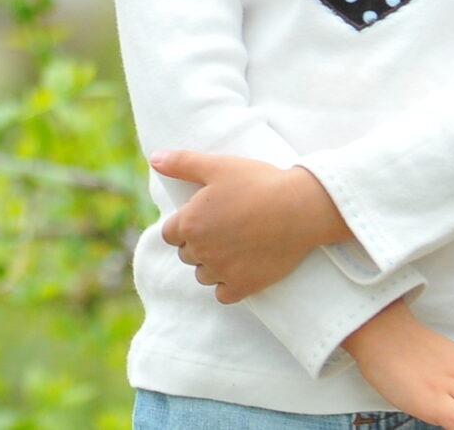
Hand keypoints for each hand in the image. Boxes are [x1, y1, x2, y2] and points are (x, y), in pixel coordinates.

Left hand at [153, 150, 345, 301]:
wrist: (300, 208)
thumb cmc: (258, 183)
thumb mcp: (217, 166)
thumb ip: (181, 163)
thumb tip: (154, 159)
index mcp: (190, 223)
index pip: (169, 234)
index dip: (183, 226)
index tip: (202, 218)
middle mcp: (201, 250)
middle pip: (186, 254)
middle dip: (197, 244)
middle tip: (222, 229)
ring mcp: (222, 270)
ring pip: (203, 275)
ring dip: (211, 265)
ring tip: (232, 248)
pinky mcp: (244, 286)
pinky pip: (223, 295)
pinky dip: (228, 285)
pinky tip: (240, 269)